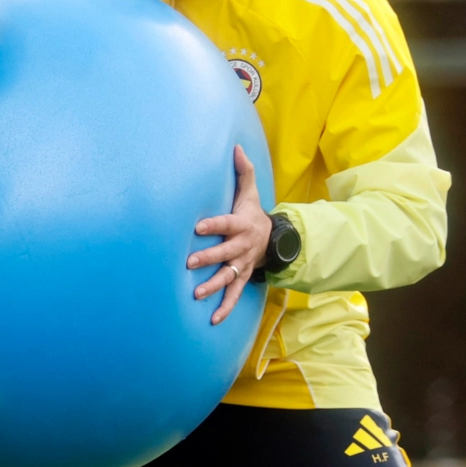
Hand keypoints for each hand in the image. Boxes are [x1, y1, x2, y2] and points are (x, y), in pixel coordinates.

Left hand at [186, 144, 270, 324]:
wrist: (276, 239)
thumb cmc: (254, 213)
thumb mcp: (250, 192)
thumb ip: (243, 171)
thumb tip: (235, 146)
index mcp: (241, 224)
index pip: (226, 223)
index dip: (213, 224)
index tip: (196, 226)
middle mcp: (242, 246)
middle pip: (225, 253)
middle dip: (208, 257)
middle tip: (189, 262)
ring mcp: (244, 264)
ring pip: (228, 277)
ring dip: (213, 286)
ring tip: (196, 294)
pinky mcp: (244, 278)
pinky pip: (235, 295)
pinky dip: (225, 308)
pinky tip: (212, 320)